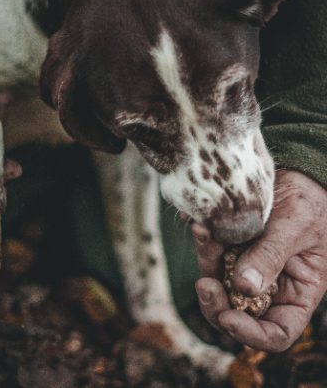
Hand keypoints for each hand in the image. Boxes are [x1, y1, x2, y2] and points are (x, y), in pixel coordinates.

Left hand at [193, 170, 326, 350]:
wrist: (298, 176)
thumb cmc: (311, 204)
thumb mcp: (297, 228)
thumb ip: (271, 257)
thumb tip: (244, 288)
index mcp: (296, 294)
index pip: (276, 333)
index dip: (252, 335)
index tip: (229, 318)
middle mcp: (268, 287)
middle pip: (236, 313)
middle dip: (215, 305)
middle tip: (204, 285)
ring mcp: (245, 267)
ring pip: (217, 281)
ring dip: (206, 262)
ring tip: (202, 232)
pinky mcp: (229, 248)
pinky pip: (211, 252)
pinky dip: (204, 241)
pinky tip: (200, 223)